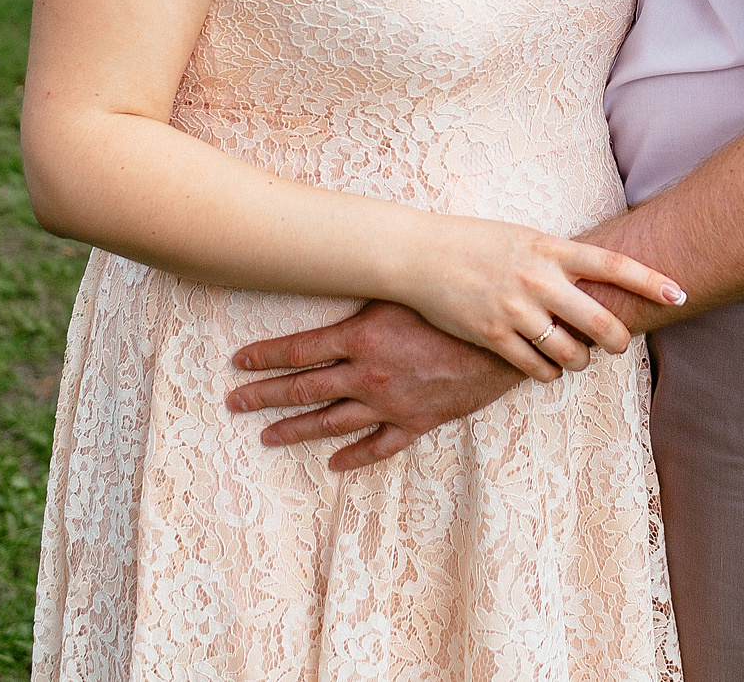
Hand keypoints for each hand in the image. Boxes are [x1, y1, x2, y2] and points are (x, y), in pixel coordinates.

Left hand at [228, 301, 525, 469]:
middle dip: (264, 396)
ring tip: (267, 436)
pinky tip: (333, 463)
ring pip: (332, 421)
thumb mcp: (403, 290)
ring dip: (296, 428)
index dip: (264, 357)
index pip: (299, 350)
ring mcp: (391, 403)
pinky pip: (379, 446)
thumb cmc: (457, 305)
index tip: (239, 362)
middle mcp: (369, 374)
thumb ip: (367, 297)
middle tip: (234, 404)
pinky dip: (354, 456)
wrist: (509, 340)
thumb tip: (334, 280)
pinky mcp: (417, 421)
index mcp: (362, 337)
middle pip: (304, 388)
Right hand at [398, 214, 682, 381]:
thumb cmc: (475, 242)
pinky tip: (546, 367)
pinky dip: (548, 372)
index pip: (612, 265)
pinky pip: (535, 367)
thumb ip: (559, 257)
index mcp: (550, 248)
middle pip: (599, 321)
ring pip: (570, 352)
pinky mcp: (492, 335)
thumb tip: (596, 276)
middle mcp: (538, 279)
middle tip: (619, 343)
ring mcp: (515, 309)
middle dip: (618, 339)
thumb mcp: (523, 237)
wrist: (419, 254)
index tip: (678, 293)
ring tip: (578, 356)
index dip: (650, 281)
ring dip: (580, 360)